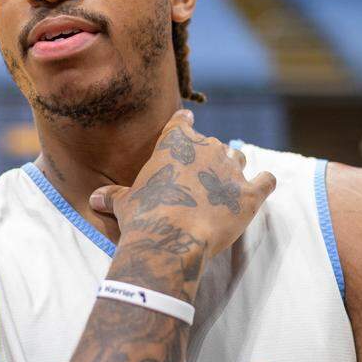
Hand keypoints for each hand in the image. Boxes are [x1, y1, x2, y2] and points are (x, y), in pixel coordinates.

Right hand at [89, 110, 275, 260]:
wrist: (172, 238)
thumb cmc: (143, 217)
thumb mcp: (123, 203)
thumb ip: (113, 196)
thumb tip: (95, 198)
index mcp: (175, 143)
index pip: (182, 123)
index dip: (183, 126)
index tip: (186, 128)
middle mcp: (207, 148)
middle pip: (212, 143)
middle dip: (208, 157)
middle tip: (200, 179)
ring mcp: (231, 170)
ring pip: (238, 156)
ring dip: (233, 167)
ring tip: (225, 184)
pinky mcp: (250, 194)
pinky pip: (267, 180)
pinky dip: (266, 182)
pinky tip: (264, 185)